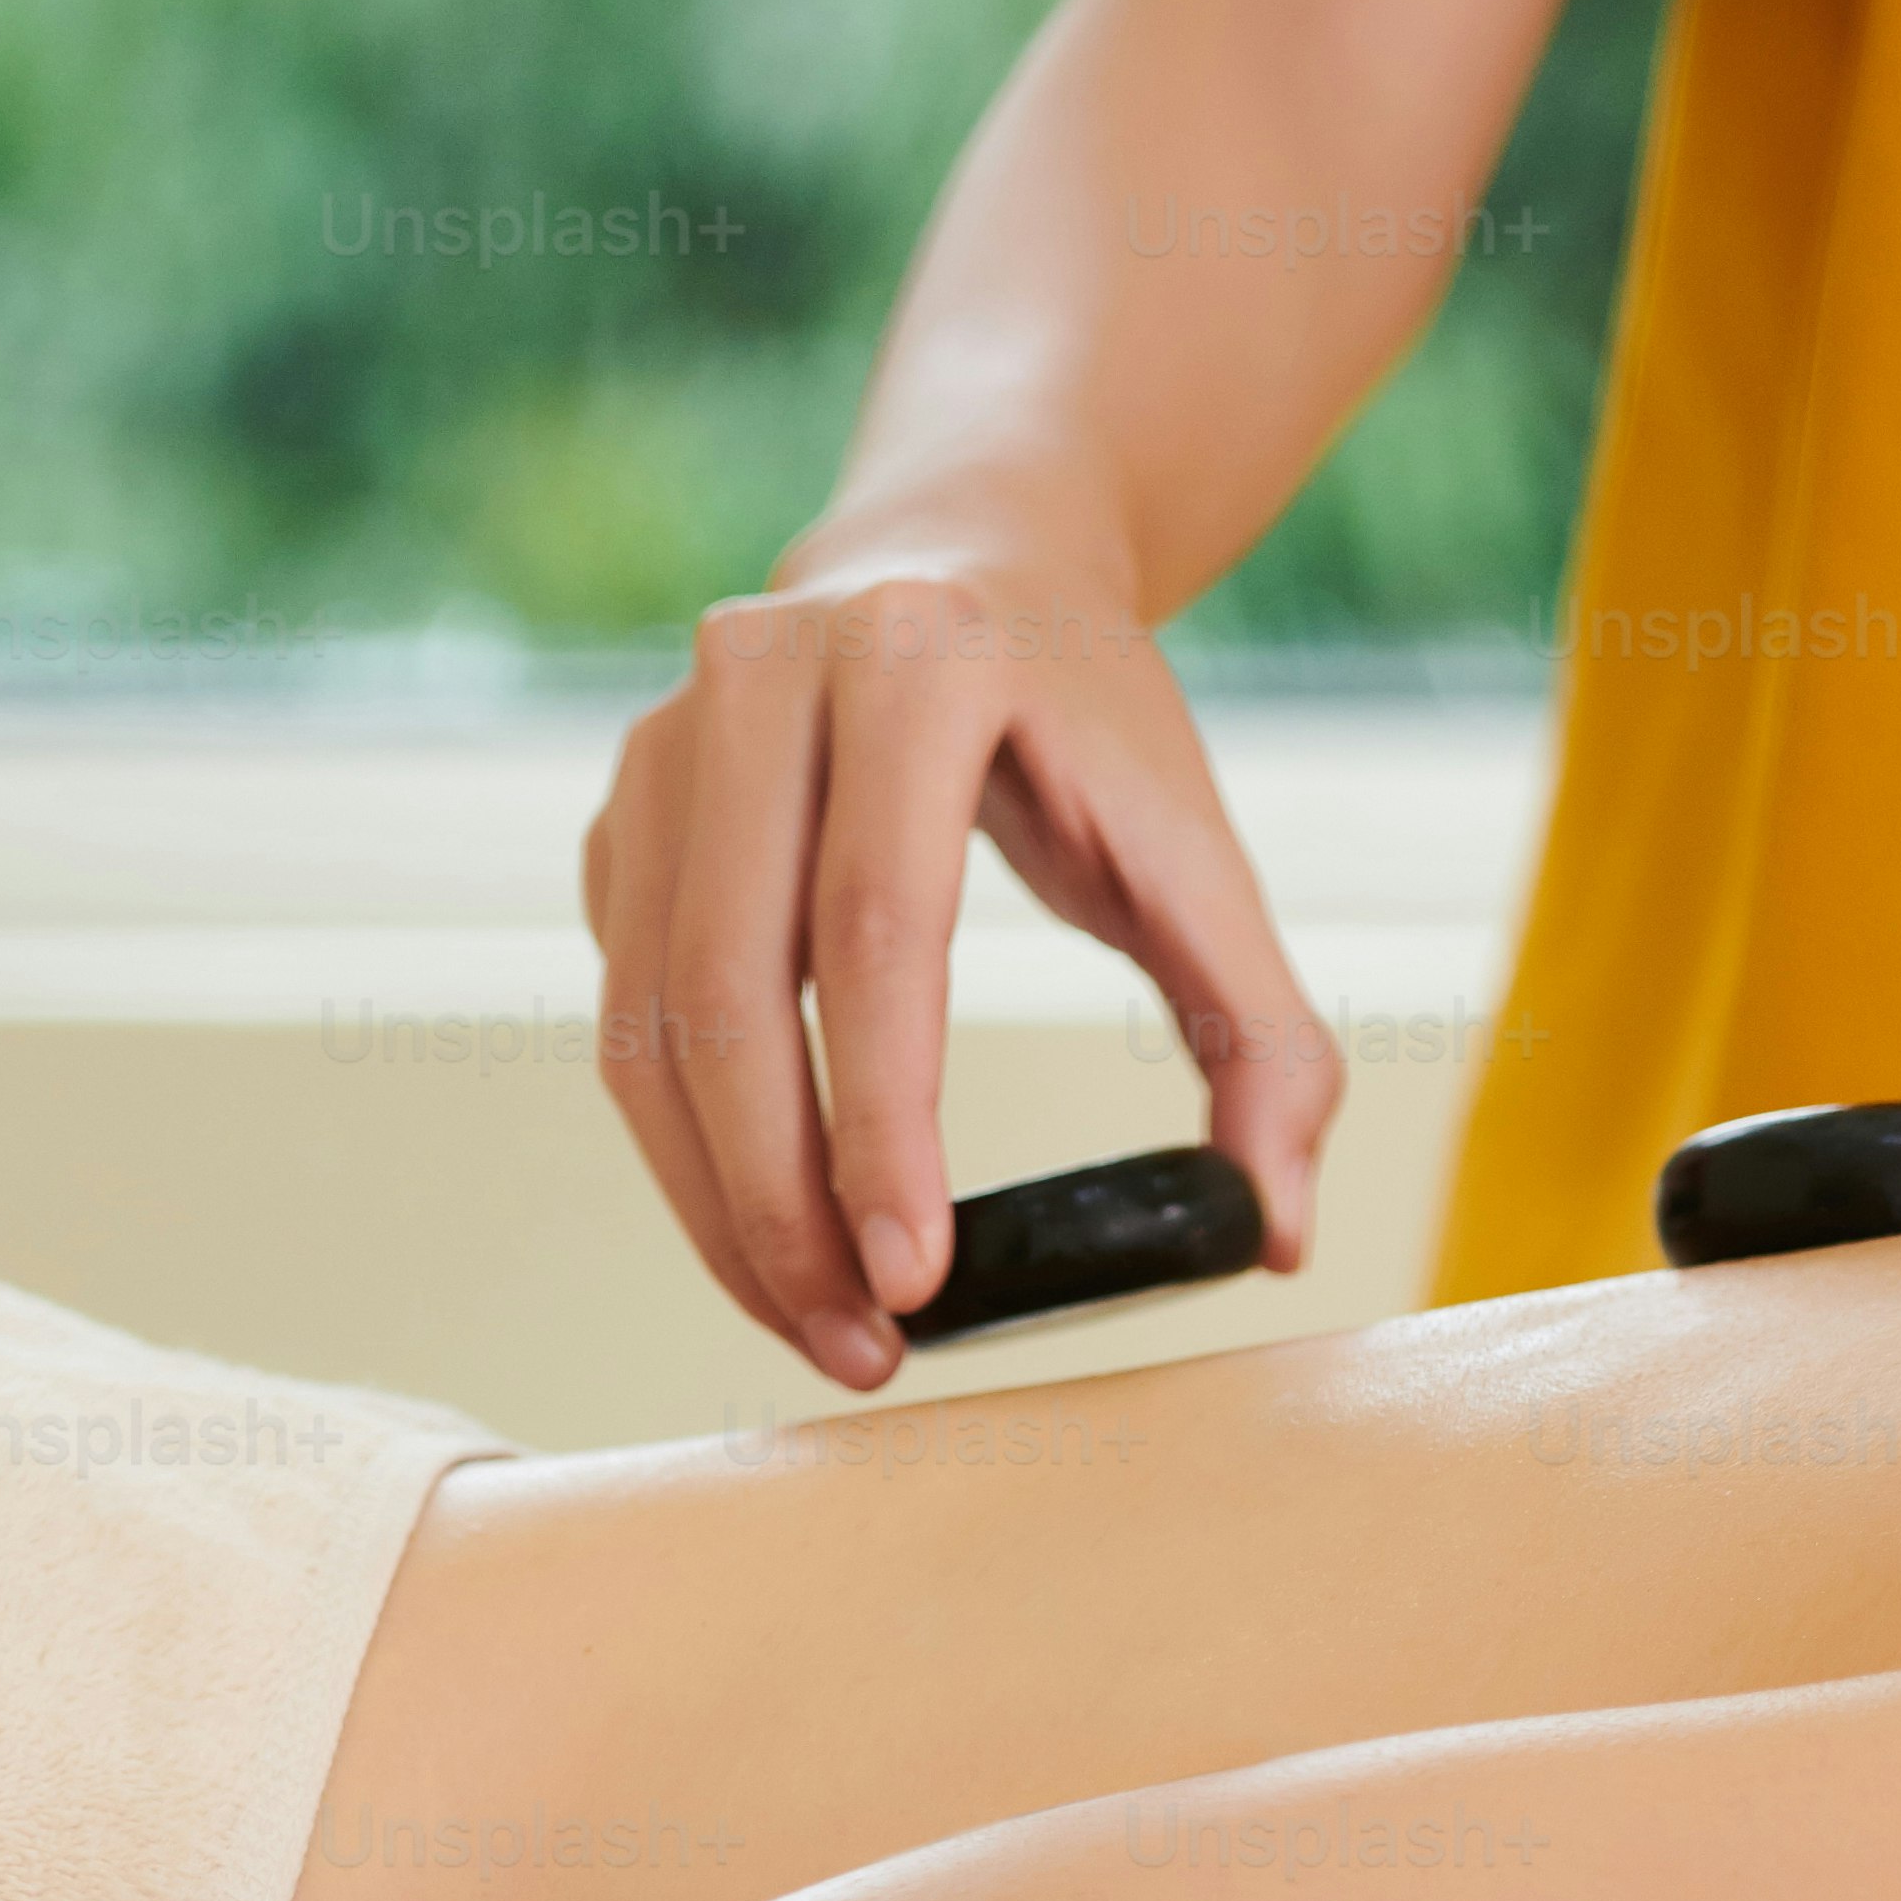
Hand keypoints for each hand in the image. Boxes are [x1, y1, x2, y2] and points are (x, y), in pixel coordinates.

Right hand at [584, 487, 1343, 1393]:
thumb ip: (1266, 1038)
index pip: (877, 928)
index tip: (916, 1280)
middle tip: (866, 1346)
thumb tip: (1277, 1231)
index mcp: (920, 665)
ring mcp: (666, 740)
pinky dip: (687, 1149)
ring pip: (648, 1018)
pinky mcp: (623, 810)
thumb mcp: (1203, 855)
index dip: (885, 1121)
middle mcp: (763, 679)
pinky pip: (626, 1011)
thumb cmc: (1092, 723)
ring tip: (820, 1325)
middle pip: (731, 988)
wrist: (966, 554)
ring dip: (720, 1203)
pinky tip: (772, 1235)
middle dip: (784, 1201)